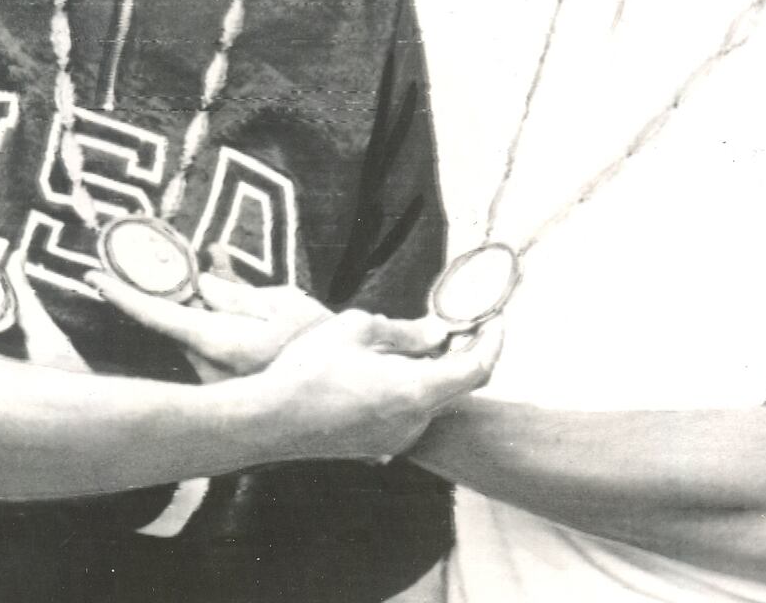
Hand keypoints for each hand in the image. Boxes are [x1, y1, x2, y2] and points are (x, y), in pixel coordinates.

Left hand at [88, 266, 330, 380]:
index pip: (158, 314)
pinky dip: (220, 309)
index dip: (122, 295)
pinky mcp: (231, 380)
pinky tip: (223, 268)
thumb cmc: (318, 346)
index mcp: (218, 341)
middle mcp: (209, 364)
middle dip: (174, 288)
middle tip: (168, 256)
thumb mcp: (283, 306)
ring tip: (219, 261)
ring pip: (199, 324)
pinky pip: (215, 336)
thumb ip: (237, 294)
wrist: (344, 397)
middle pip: (177, 318)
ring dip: (206, 297)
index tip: (92, 276)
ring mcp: (218, 376)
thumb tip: (202, 283)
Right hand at [258, 312, 502, 462]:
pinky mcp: (379, 446)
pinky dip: (407, 390)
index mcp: (415, 391)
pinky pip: (407, 415)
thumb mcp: (356, 330)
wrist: (271, 419)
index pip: (476, 369)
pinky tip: (379, 371)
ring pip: (429, 400)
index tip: (494, 320)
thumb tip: (437, 332)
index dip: (491, 342)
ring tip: (403, 344)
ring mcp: (397, 439)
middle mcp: (414, 422)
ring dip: (428, 372)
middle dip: (457, 353)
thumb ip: (406, 332)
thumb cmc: (309, 369)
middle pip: (454, 386)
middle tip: (449, 324)